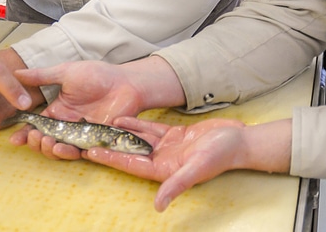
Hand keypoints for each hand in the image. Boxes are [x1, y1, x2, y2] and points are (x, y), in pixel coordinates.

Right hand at [10, 60, 148, 158]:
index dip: (24, 134)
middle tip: (37, 137)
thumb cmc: (98, 75)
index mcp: (57, 111)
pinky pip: (80, 153)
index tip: (14, 139)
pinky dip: (69, 153)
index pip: (36, 126)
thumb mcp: (67, 72)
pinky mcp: (95, 142)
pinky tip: (63, 147)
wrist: (126, 83)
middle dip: (36, 143)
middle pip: (44, 142)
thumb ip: (42, 76)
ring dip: (50, 150)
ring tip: (49, 143)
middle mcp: (66, 126)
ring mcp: (80, 136)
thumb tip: (15, 73)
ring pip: (59, 151)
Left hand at [85, 117, 250, 211]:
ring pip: (137, 139)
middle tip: (86, 137)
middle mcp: (162, 160)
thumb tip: (159, 206)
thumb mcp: (198, 169)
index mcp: (164, 170)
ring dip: (119, 133)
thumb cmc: (221, 155)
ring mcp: (167, 147)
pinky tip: (121, 118)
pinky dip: (136, 124)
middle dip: (109, 145)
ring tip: (98, 125)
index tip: (91, 152)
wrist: (239, 141)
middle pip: (129, 152)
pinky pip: (150, 128)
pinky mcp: (174, 135)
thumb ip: (177, 185)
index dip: (111, 158)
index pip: (131, 164)